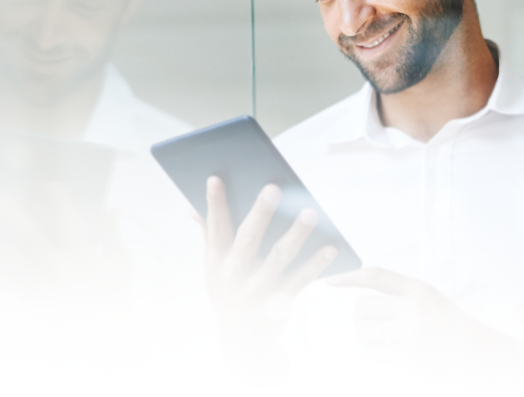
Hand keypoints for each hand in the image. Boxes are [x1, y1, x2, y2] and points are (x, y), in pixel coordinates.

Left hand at [0, 180, 130, 301]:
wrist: (105, 336)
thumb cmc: (116, 295)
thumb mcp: (122, 264)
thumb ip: (112, 236)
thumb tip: (111, 211)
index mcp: (84, 261)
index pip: (72, 227)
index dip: (61, 206)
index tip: (50, 185)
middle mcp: (60, 274)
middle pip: (32, 243)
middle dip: (13, 219)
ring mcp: (42, 288)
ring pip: (10, 263)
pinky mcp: (31, 300)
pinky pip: (4, 285)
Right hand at [199, 176, 337, 374]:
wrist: (240, 346)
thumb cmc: (228, 294)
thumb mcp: (212, 270)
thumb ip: (209, 236)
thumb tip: (193, 208)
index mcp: (216, 262)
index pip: (214, 228)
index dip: (214, 204)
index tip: (215, 178)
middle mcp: (235, 275)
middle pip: (248, 239)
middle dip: (260, 213)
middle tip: (274, 188)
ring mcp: (258, 290)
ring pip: (279, 258)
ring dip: (296, 234)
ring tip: (310, 212)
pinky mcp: (280, 303)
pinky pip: (300, 280)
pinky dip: (316, 264)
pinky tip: (330, 247)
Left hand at [328, 267, 523, 391]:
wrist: (481, 355)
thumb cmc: (452, 326)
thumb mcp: (431, 299)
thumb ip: (401, 294)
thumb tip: (361, 300)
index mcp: (418, 289)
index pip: (376, 276)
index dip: (349, 277)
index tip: (330, 280)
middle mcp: (413, 308)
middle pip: (362, 307)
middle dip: (361, 318)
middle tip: (371, 326)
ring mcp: (410, 333)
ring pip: (364, 331)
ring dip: (366, 337)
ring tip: (382, 341)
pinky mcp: (408, 357)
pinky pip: (373, 353)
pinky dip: (374, 354)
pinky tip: (387, 354)